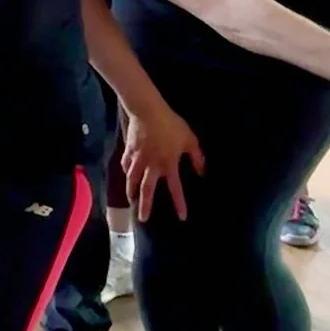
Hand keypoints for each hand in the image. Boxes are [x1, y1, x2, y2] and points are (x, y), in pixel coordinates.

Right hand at [122, 105, 204, 222]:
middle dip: (145, 206)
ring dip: (132, 192)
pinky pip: (126, 166)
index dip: (179, 203)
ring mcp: (138, 160)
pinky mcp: (129, 151)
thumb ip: (196, 157)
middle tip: (142, 219)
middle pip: (146, 190)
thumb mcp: (189, 139)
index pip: (175, 189)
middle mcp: (152, 166)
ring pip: (132, 180)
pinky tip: (127, 175)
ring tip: (131, 201)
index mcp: (168, 164)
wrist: (148, 111)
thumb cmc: (171, 125)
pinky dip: (126, 173)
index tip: (182, 217)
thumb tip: (202, 172)